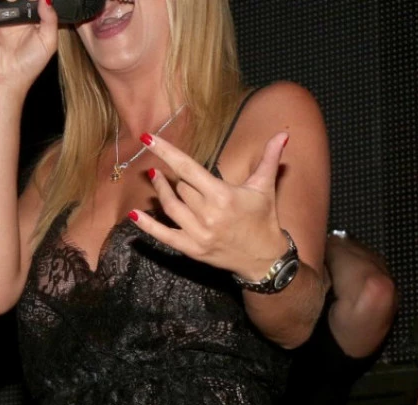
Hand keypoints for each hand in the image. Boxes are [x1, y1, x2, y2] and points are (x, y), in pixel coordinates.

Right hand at [0, 0, 58, 94]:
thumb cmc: (28, 66)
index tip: (41, 1)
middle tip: (25, 4)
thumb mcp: (48, 43)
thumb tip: (47, 0)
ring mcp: (6, 16)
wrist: (4, 78)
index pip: (39, 1)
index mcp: (37, 21)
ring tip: (15, 6)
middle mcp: (21, 17)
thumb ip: (51, 20)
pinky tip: (2, 4)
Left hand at [129, 132, 290, 279]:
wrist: (264, 259)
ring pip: (170, 206)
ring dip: (160, 191)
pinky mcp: (191, 249)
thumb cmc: (264, 220)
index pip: (187, 168)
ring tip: (154, 178)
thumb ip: (269, 158)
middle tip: (173, 170)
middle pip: (180, 187)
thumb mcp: (265, 188)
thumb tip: (283, 133)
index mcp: (222, 196)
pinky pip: (163, 235)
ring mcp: (197, 233)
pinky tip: (133, 213)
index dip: (166, 151)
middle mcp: (207, 214)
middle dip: (176, 177)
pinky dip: (147, 226)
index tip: (147, 138)